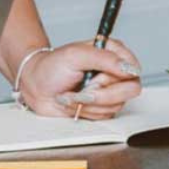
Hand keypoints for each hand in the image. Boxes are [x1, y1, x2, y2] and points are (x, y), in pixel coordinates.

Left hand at [20, 39, 142, 119]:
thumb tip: (128, 68)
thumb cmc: (51, 67)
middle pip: (130, 90)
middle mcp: (114, 72)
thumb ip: (105, 58)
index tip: (98, 77)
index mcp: (112, 53)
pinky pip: (106, 116)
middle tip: (83, 89)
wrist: (36, 86)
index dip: (118, 77)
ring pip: (116, 105)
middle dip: (102, 94)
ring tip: (73, 93)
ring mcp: (109, 90)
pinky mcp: (102, 107)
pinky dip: (87, 111)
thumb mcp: (76, 55)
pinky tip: (74, 102)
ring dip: (90, 102)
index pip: (133, 68)